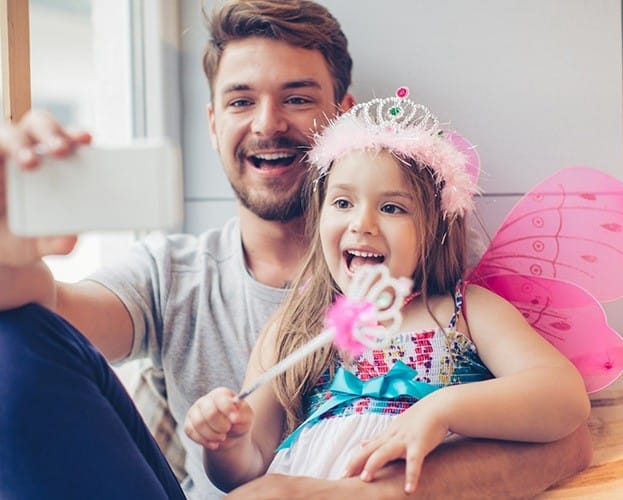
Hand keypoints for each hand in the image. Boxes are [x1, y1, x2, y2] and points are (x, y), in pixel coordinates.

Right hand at [0, 110, 90, 265]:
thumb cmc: (22, 239)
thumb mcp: (40, 245)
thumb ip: (57, 242)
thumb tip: (71, 238)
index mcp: (52, 165)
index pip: (65, 138)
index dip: (75, 134)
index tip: (86, 138)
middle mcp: (24, 152)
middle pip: (38, 125)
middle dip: (51, 132)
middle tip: (60, 150)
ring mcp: (0, 157)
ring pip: (8, 134)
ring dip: (20, 144)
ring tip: (30, 162)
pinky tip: (3, 166)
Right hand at [184, 387, 253, 450]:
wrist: (230, 435)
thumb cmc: (239, 422)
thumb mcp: (247, 417)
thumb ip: (243, 414)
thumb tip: (235, 417)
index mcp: (221, 394)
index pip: (221, 399)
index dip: (228, 410)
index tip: (235, 420)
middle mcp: (206, 400)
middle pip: (209, 413)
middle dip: (221, 426)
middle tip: (228, 430)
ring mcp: (195, 411)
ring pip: (199, 423)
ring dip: (213, 435)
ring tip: (222, 437)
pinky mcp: (189, 424)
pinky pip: (191, 432)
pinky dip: (204, 441)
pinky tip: (214, 443)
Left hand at [343, 398, 449, 493]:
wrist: (439, 408)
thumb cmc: (418, 419)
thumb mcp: (395, 427)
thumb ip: (379, 438)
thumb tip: (362, 443)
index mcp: (386, 435)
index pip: (365, 450)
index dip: (353, 461)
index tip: (342, 474)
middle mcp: (392, 437)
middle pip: (369, 450)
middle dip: (356, 463)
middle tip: (343, 477)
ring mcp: (404, 440)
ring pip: (384, 452)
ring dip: (374, 464)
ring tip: (365, 479)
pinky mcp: (419, 444)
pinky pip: (414, 461)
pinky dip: (411, 475)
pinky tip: (408, 489)